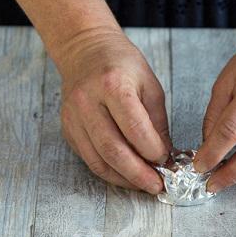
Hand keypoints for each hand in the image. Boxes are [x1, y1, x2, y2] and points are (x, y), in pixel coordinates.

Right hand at [57, 28, 170, 193]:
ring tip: (144, 185)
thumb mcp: (150, 85)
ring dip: (124, 178)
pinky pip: (89, 159)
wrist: (85, 51)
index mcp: (113, 85)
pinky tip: (126, 176)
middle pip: (113, 149)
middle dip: (138, 173)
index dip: (153, 150)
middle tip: (156, 186)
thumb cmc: (122, 65)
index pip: (135, 128)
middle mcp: (88, 102)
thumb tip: (165, 157)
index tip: (167, 160)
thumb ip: (157, 122)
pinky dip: (110, 172)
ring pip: (98, 160)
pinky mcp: (68, 129)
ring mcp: (73, 117)